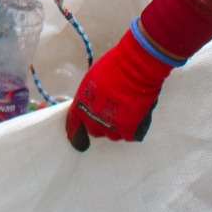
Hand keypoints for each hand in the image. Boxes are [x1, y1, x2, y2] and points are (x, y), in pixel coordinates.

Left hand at [65, 29, 173, 151]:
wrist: (136, 67)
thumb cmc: (115, 67)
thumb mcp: (92, 81)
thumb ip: (89, 99)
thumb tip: (92, 108)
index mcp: (80, 106)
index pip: (74, 128)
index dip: (76, 136)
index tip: (80, 144)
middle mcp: (93, 119)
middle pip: (95, 132)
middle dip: (102, 123)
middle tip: (112, 111)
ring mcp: (111, 126)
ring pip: (114, 134)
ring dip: (119, 126)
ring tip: (127, 108)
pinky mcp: (129, 130)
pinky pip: (130, 135)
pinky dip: (134, 127)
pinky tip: (138, 113)